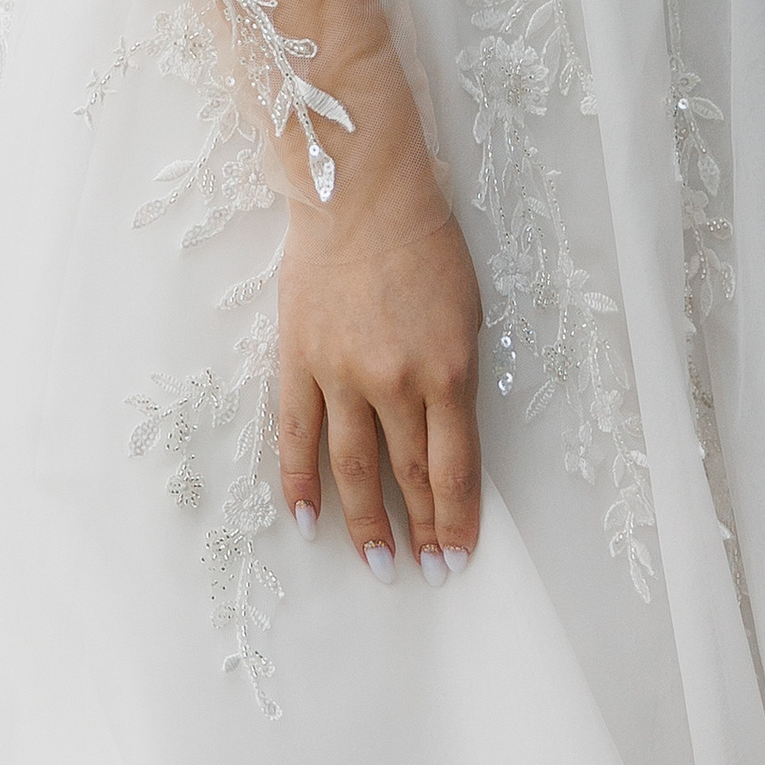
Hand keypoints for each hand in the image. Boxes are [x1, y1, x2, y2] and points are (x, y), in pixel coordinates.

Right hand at [276, 111, 484, 583]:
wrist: (359, 191)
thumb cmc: (423, 242)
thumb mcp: (466, 312)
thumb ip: (456, 379)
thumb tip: (447, 440)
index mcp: (447, 371)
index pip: (454, 469)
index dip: (457, 521)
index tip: (458, 557)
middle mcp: (394, 382)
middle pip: (409, 478)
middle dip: (423, 532)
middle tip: (426, 573)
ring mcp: (341, 374)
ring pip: (355, 469)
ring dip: (367, 524)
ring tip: (378, 564)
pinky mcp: (299, 360)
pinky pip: (297, 434)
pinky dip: (301, 482)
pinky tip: (307, 520)